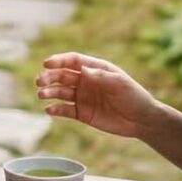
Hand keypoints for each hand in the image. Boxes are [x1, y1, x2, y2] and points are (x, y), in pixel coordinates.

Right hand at [35, 52, 163, 139]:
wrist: (141, 120)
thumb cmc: (134, 96)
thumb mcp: (120, 83)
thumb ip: (100, 76)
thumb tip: (82, 70)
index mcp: (95, 69)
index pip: (73, 61)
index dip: (58, 61)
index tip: (46, 64)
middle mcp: (86, 81)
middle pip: (62, 76)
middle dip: (49, 77)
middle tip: (40, 81)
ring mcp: (83, 97)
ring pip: (60, 93)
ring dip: (49, 92)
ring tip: (41, 95)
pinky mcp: (82, 113)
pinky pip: (65, 110)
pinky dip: (55, 110)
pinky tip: (49, 110)